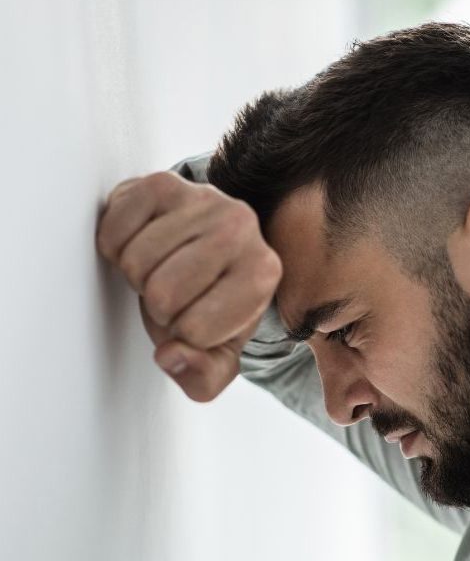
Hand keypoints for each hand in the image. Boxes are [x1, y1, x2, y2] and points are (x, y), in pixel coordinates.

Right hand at [96, 171, 281, 400]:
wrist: (202, 247)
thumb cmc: (211, 303)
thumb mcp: (217, 354)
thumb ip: (203, 377)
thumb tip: (172, 357)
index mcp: (263, 274)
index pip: (196, 330)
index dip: (184, 334)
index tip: (197, 317)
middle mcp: (242, 228)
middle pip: (162, 294)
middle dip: (158, 306)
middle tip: (175, 292)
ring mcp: (204, 199)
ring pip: (136, 263)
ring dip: (137, 276)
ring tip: (162, 268)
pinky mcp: (163, 183)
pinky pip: (114, 232)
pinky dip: (116, 248)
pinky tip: (143, 244)